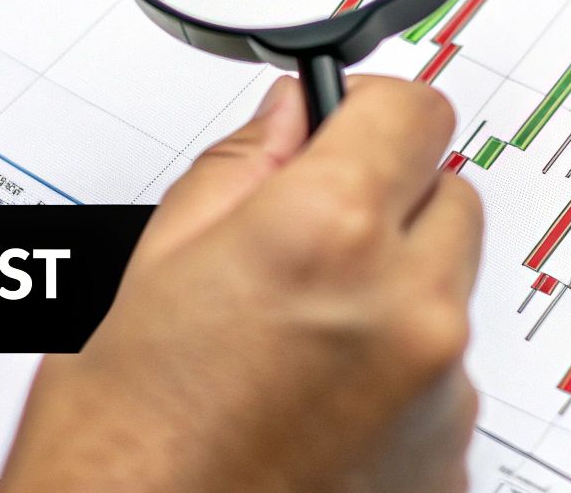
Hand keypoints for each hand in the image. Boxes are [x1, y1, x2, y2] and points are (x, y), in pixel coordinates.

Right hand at [0, 77, 481, 492]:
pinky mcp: (450, 462)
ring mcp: (440, 394)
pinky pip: (445, 379)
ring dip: (394, 294)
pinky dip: (396, 377)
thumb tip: (289, 116)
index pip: (415, 111)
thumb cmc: (120, 447)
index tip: (344, 130)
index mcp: (327, 236)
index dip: (369, 114)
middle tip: (302, 247)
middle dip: (385, 204)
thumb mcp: (151, 269)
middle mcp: (408, 309)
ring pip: (448, 292)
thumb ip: (240, 169)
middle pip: (448, 198)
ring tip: (292, 345)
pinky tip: (314, 404)